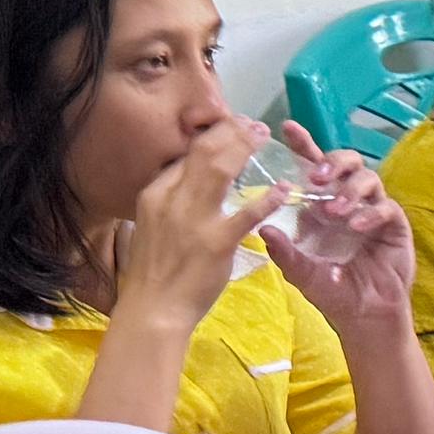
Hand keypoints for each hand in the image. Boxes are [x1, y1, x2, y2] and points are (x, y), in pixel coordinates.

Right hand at [112, 119, 275, 330]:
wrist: (152, 310)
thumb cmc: (153, 271)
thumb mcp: (149, 225)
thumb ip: (168, 199)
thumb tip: (185, 176)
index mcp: (154, 194)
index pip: (185, 154)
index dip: (210, 135)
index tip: (230, 126)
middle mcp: (171, 199)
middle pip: (204, 152)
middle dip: (231, 131)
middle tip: (253, 124)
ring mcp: (194, 219)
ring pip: (222, 169)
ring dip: (245, 147)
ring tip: (264, 137)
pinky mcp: (216, 242)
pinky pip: (247, 213)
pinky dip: (268, 199)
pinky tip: (284, 191)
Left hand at [257, 114, 418, 332]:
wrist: (364, 316)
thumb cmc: (332, 291)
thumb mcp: (301, 272)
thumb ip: (284, 251)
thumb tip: (263, 227)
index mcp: (321, 205)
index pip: (313, 168)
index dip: (304, 145)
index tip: (287, 128)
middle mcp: (347, 201)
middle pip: (347, 162)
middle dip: (332, 163)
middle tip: (317, 176)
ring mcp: (372, 211)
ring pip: (368, 178)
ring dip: (349, 189)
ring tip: (334, 210)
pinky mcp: (394, 225)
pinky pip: (386, 206)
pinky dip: (370, 212)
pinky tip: (356, 226)